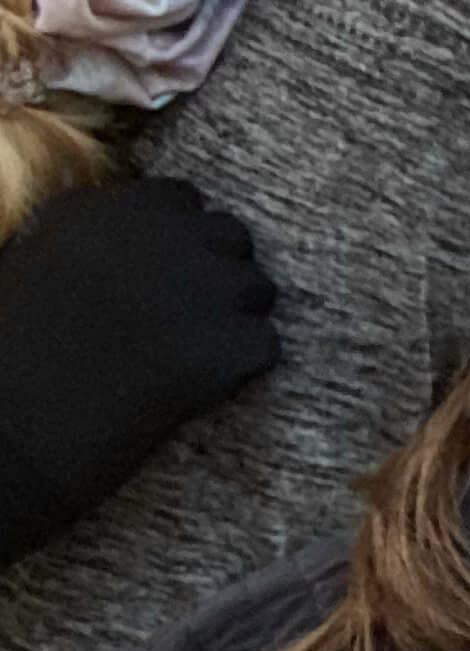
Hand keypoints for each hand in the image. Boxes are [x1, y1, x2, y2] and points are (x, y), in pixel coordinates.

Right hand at [0, 178, 277, 563]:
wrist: (1, 449)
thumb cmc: (5, 370)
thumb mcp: (27, 273)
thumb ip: (92, 243)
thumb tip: (138, 244)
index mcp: (102, 209)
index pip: (181, 201)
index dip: (177, 248)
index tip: (155, 289)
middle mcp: (159, 231)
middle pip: (230, 237)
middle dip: (213, 280)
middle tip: (171, 333)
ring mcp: (201, 284)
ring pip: (256, 289)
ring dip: (231, 325)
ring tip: (171, 369)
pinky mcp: (229, 344)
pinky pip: (263, 347)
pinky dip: (236, 374)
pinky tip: (184, 398)